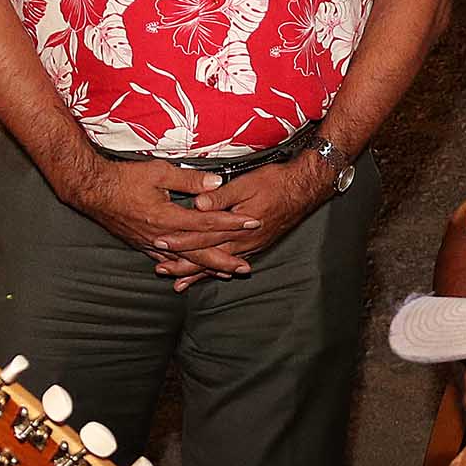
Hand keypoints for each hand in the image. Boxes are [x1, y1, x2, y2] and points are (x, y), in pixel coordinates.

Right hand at [63, 157, 261, 276]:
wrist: (93, 191)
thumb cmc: (124, 178)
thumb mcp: (158, 172)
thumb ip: (189, 179)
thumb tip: (216, 183)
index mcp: (167, 217)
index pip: (207, 222)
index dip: (231, 223)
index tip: (251, 223)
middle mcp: (161, 236)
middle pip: (199, 251)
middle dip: (224, 259)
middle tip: (246, 266)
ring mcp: (151, 244)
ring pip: (185, 260)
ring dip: (207, 267)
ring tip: (226, 273)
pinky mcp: (143, 245)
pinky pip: (168, 260)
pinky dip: (183, 267)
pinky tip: (193, 272)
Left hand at [157, 160, 335, 289]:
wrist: (304, 189)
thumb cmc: (276, 182)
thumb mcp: (247, 183)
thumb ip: (221, 196)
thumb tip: (198, 204)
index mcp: (238, 226)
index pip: (202, 236)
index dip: (180, 240)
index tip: (160, 242)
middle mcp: (244, 242)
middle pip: (208, 257)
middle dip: (184, 264)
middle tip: (161, 270)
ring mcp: (251, 246)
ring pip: (220, 264)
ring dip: (198, 273)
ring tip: (179, 283)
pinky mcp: (257, 245)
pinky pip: (233, 262)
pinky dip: (218, 271)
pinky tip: (211, 276)